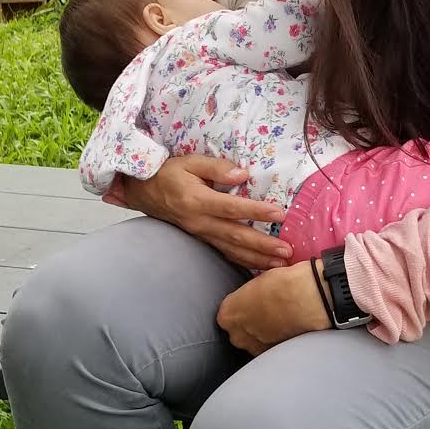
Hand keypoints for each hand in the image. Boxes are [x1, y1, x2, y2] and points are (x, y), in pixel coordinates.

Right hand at [118, 154, 292, 270]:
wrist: (143, 191)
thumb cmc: (168, 173)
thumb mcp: (189, 161)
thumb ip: (216, 167)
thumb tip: (242, 174)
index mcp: (198, 201)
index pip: (232, 208)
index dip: (256, 211)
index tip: (280, 214)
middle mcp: (200, 221)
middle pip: (235, 236)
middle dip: (262, 246)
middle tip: (286, 252)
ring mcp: (200, 233)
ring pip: (231, 250)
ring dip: (256, 259)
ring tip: (279, 265)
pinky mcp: (201, 239)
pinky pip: (224, 253)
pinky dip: (243, 261)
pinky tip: (259, 267)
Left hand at [217, 261, 332, 354]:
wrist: (311, 299)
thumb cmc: (285, 284)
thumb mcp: (258, 281)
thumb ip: (248, 295)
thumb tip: (254, 297)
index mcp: (228, 314)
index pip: (228, 314)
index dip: (242, 307)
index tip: (253, 301)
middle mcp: (237, 335)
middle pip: (239, 331)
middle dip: (250, 324)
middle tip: (268, 310)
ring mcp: (255, 348)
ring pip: (255, 342)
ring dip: (264, 334)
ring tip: (281, 319)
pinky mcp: (274, 355)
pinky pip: (270, 348)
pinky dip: (277, 340)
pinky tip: (288, 328)